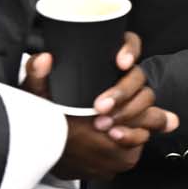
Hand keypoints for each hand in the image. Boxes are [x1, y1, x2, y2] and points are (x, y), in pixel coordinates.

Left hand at [26, 32, 179, 180]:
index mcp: (104, 63)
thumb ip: (36, 73)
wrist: (60, 145)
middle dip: (122, 92)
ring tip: (104, 126)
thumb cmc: (52, 110)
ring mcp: (135, 101)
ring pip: (147, 99)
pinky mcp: (141, 125)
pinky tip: (117, 136)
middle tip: (99, 107)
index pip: (128, 43)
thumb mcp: (39, 92)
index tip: (120, 62)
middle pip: (139, 76)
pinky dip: (136, 133)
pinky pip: (151, 124)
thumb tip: (44, 59)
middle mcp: (123, 79)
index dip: (130, 49)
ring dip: (129, 112)